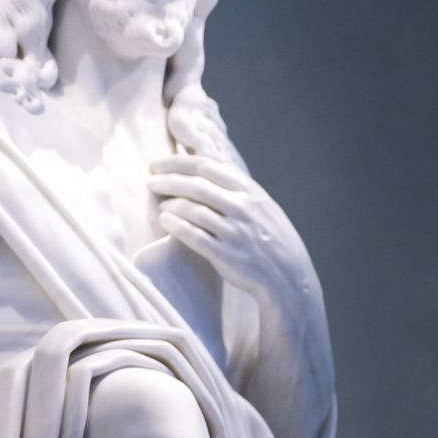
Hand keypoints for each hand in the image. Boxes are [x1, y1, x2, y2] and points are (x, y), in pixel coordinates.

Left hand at [148, 153, 316, 305]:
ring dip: (170, 204)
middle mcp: (241, 208)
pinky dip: (176, 226)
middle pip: (196, 186)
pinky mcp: (224, 254)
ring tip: (159, 204)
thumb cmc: (270, 237)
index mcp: (249, 190)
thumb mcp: (262, 204)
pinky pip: (194, 236)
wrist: (287, 274)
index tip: (159, 164)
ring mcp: (233, 231)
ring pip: (192, 210)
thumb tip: (205, 167)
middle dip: (168, 181)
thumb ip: (236, 187)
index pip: (206, 166)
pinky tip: (165, 222)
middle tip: (151, 182)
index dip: (177, 162)